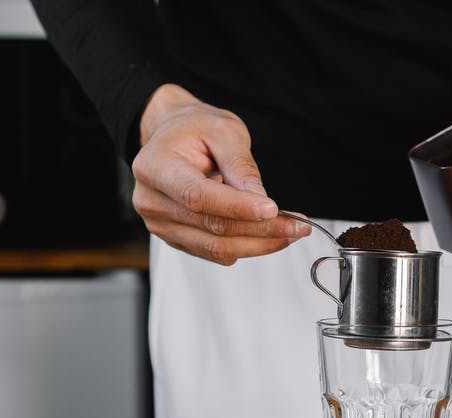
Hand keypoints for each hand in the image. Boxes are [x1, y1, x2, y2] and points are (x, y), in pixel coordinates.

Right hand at [131, 83, 308, 264]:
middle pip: (212, 227)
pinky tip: (268, 235)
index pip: (198, 197)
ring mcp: (161, 224)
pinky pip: (214, 253)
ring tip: (291, 231)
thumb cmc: (194, 129)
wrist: (172, 137)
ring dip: (259, 244)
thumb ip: (240, 164)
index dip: (237, 207)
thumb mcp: (223, 130)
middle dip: (261, 229)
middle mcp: (152, 201)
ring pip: (216, 247)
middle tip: (298, 225)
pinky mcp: (176, 239)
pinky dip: (246, 247)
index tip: (273, 209)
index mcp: (155, 167)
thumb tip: (260, 200)